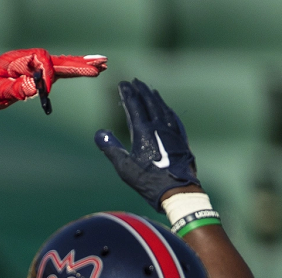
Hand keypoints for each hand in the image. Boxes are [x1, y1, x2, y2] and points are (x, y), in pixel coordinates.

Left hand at [0, 49, 106, 117]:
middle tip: (100, 65)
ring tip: (101, 66)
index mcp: (18, 59)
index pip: (42, 60)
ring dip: (79, 66)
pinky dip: (71, 73)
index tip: (45, 91)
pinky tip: (84, 72)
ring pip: (59, 65)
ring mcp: (32, 68)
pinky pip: (55, 74)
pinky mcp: (34, 77)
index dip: (48, 74)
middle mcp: (28, 61)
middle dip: (78, 63)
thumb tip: (35, 87)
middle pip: (57, 59)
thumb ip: (14, 89)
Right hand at [95, 79, 200, 210]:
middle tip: (136, 81)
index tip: (123, 84)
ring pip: (163, 108)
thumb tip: (99, 132)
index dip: (128, 94)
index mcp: (144, 132)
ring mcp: (173, 132)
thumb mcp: (125, 167)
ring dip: (155, 98)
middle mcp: (159, 127)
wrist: (177, 191)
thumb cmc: (149, 181)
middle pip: (150, 103)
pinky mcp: (181, 140)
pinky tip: (167, 110)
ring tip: (150, 90)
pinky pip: (174, 119)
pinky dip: (168, 110)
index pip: (134, 106)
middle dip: (142, 90)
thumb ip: (111, 148)